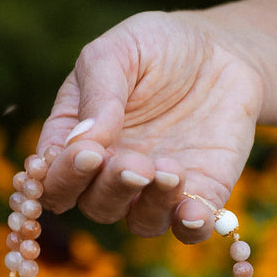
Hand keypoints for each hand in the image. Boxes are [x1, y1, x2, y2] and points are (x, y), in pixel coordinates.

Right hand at [36, 11, 264, 242]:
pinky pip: (190, 229)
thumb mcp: (119, 51)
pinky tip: (192, 212)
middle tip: (133, 162)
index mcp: (77, 144)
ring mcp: (154, 191)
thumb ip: (98, 92)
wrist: (223, 50)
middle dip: (110, 188)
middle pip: (94, 205)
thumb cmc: (157, 48)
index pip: (54, 179)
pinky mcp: (199, 195)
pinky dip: (190, 227)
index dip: (62, 177)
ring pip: (140, 222)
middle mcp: (110, 176)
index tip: (86, 153)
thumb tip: (82, 140)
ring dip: (150, 205)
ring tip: (169, 170)